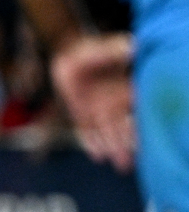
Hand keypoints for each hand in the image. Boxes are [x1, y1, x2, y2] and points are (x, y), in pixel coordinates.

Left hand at [50, 33, 135, 173]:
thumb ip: (117, 50)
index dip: (140, 124)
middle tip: (130, 163)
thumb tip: (132, 47)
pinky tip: (97, 156)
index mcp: (126, 89)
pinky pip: (87, 130)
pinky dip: (91, 143)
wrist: (67, 53)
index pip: (137, 110)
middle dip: (127, 145)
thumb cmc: (90, 49)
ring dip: (112, 148)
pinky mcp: (82, 113)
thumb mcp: (104, 48)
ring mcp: (99, 110)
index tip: (144, 138)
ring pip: (107, 132)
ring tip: (118, 165)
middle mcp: (115, 103)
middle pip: (123, 127)